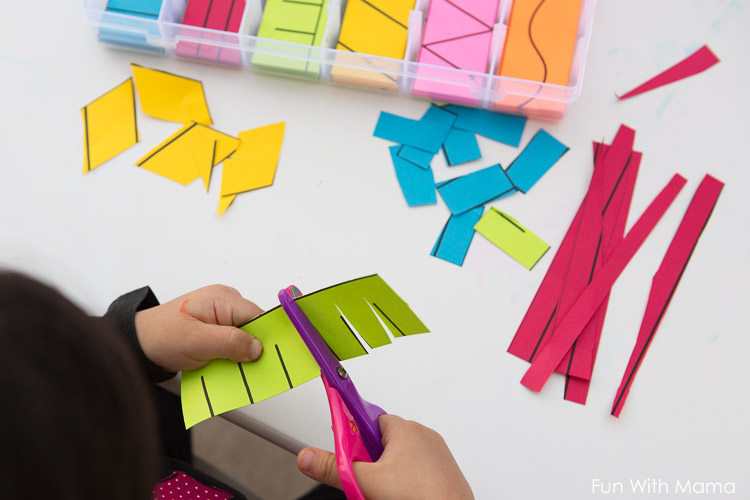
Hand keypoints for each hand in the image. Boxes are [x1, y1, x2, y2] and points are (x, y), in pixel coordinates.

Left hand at [134, 285, 263, 371]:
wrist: (139, 343)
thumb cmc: (162, 336)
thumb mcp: (196, 342)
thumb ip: (230, 342)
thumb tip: (258, 348)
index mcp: (223, 298)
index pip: (258, 316)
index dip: (266, 337)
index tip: (271, 358)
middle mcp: (226, 302)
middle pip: (254, 326)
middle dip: (253, 348)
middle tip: (249, 369)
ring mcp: (221, 314)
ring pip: (245, 335)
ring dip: (242, 353)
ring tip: (233, 368)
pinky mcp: (217, 327)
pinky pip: (234, 340)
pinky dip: (233, 354)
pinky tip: (226, 366)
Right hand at [297, 415, 473, 499]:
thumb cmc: (423, 497)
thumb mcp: (366, 482)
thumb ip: (333, 468)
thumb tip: (309, 457)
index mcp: (404, 428)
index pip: (367, 419)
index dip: (352, 434)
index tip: (343, 445)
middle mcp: (422, 435)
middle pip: (380, 442)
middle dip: (368, 462)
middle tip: (365, 481)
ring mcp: (435, 454)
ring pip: (398, 459)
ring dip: (386, 474)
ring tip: (383, 493)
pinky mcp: (443, 472)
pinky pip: (415, 471)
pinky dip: (405, 482)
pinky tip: (400, 495)